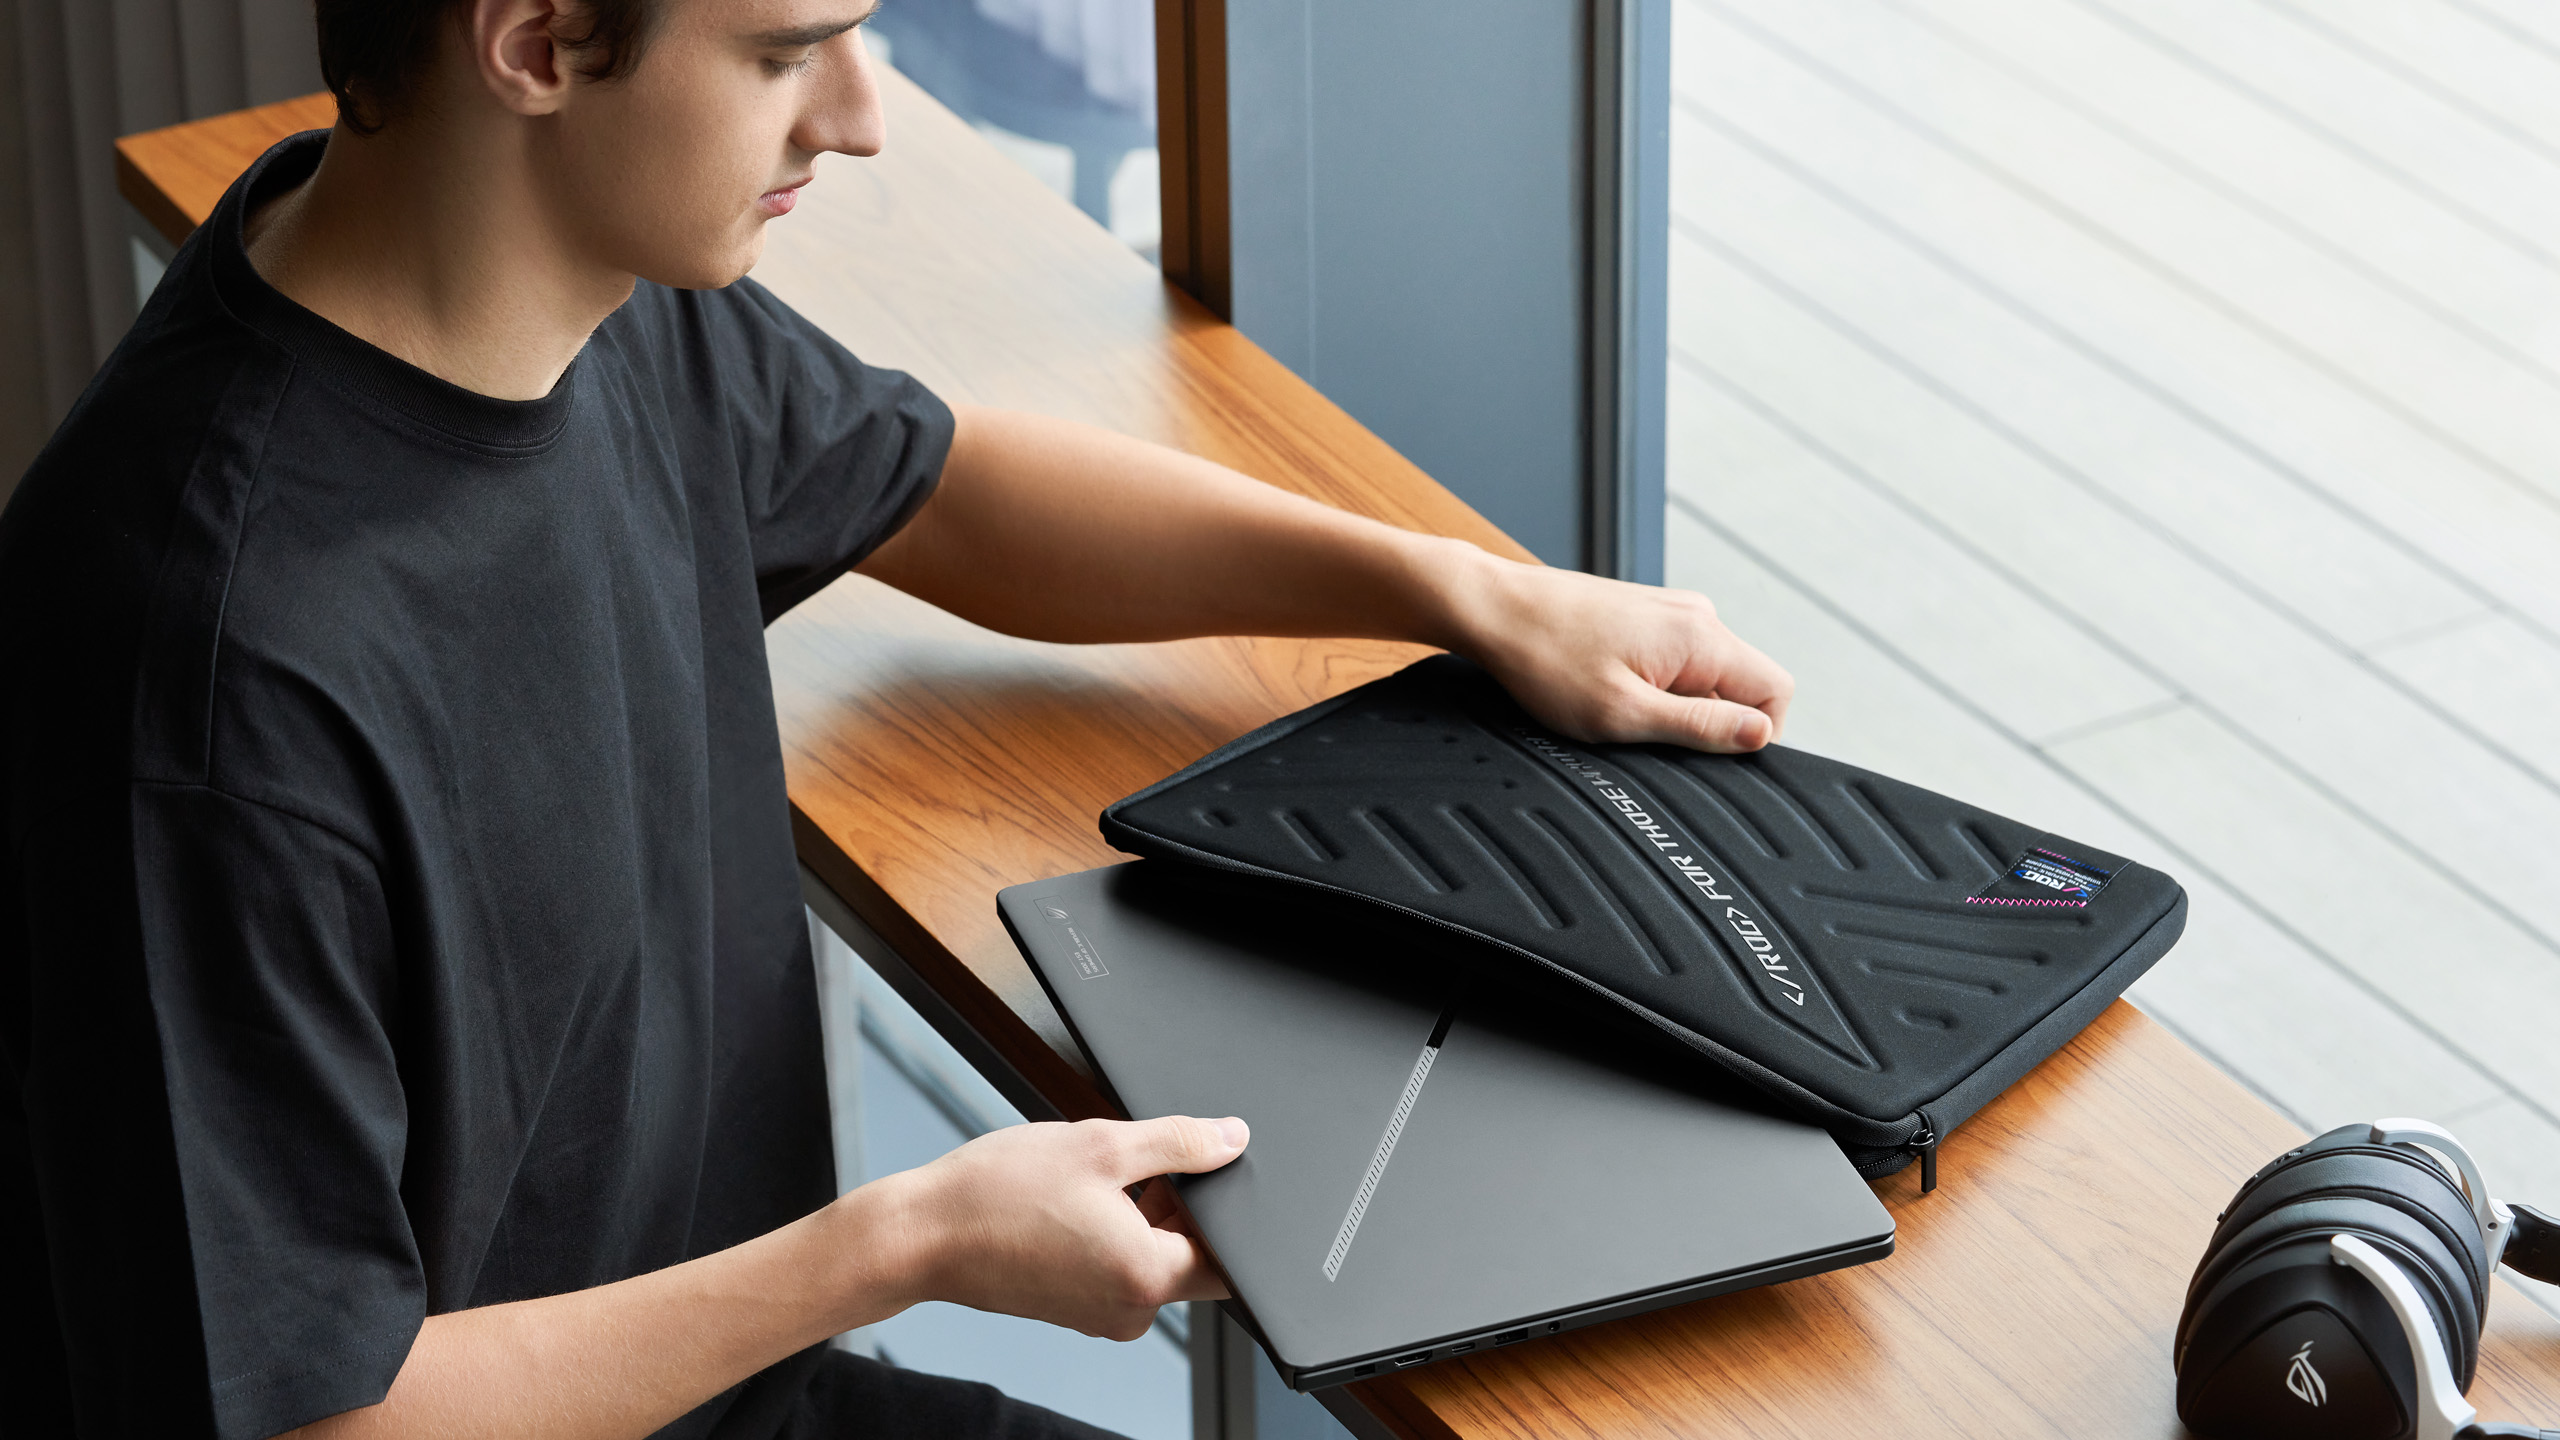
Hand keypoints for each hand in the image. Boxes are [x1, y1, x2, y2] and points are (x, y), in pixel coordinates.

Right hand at [878, 1115, 1247, 1340]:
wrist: (922, 1234)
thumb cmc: (998, 1193)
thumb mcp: (1101, 1145)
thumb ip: (1179, 1141)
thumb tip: (1232, 1138)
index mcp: (1147, 1276)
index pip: (1229, 1258)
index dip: (1221, 1209)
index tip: (1193, 1172)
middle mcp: (1130, 1311)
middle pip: (1191, 1257)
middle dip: (1176, 1206)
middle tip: (1131, 1166)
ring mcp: (1101, 1316)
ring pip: (1151, 1259)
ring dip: (1139, 1215)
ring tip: (1091, 1182)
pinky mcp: (1075, 1310)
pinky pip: (1118, 1270)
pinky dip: (1111, 1234)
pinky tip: (1072, 1203)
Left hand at [1445, 553, 1792, 752]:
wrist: (1493, 608)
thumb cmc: (1546, 660)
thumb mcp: (1624, 713)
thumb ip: (1699, 726)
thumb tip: (1761, 736)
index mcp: (1702, 637)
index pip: (1776, 693)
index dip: (1751, 737)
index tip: (1700, 756)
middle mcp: (1697, 617)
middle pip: (1742, 686)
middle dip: (1705, 723)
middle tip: (1645, 735)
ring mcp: (1671, 613)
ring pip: (1706, 678)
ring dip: (1674, 707)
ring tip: (1617, 708)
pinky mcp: (1647, 617)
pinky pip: (1676, 663)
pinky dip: (1653, 687)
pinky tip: (1607, 690)